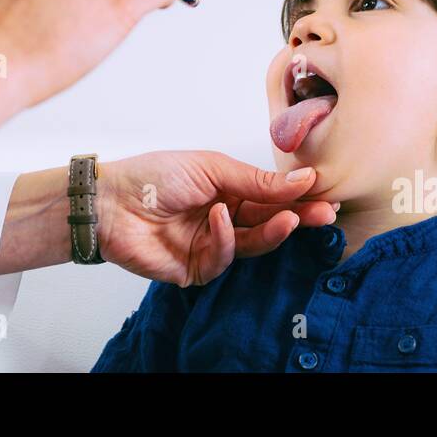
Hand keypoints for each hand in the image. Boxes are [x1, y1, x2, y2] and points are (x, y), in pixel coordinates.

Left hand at [95, 151, 338, 285]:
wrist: (110, 201)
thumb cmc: (153, 175)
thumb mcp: (212, 168)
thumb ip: (257, 181)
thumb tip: (303, 179)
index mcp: (227, 189)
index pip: (271, 196)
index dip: (297, 196)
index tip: (325, 192)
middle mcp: (223, 217)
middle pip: (269, 221)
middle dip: (298, 217)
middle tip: (326, 213)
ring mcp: (210, 243)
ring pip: (253, 243)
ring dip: (273, 230)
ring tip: (290, 218)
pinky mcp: (196, 268)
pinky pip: (224, 258)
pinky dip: (226, 237)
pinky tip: (221, 217)